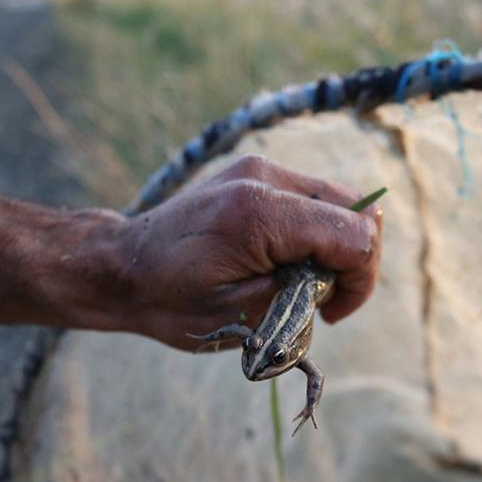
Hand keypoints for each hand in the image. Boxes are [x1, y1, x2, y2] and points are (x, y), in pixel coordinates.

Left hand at [88, 155, 382, 349]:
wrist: (122, 267)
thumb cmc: (172, 301)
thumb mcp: (244, 314)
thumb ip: (302, 290)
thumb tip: (341, 273)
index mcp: (259, 215)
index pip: (355, 235)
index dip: (359, 280)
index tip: (332, 312)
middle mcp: (264, 178)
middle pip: (354, 209)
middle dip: (352, 261)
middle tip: (321, 301)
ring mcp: (259, 167)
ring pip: (337, 200)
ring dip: (334, 244)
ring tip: (300, 281)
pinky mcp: (254, 170)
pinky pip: (311, 196)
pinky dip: (314, 229)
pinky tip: (286, 258)